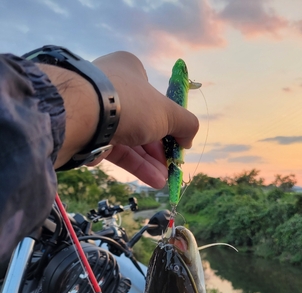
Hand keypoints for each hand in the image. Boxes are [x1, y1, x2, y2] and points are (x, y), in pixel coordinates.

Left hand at [92, 51, 198, 187]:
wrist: (81, 115)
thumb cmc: (130, 104)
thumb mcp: (168, 113)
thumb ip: (186, 124)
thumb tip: (188, 140)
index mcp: (131, 71)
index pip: (155, 97)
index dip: (169, 120)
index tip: (179, 140)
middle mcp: (114, 88)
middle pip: (145, 123)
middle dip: (160, 149)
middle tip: (172, 165)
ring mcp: (99, 113)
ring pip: (131, 140)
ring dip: (150, 162)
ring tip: (164, 179)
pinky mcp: (90, 135)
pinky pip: (117, 151)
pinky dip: (136, 165)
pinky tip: (153, 180)